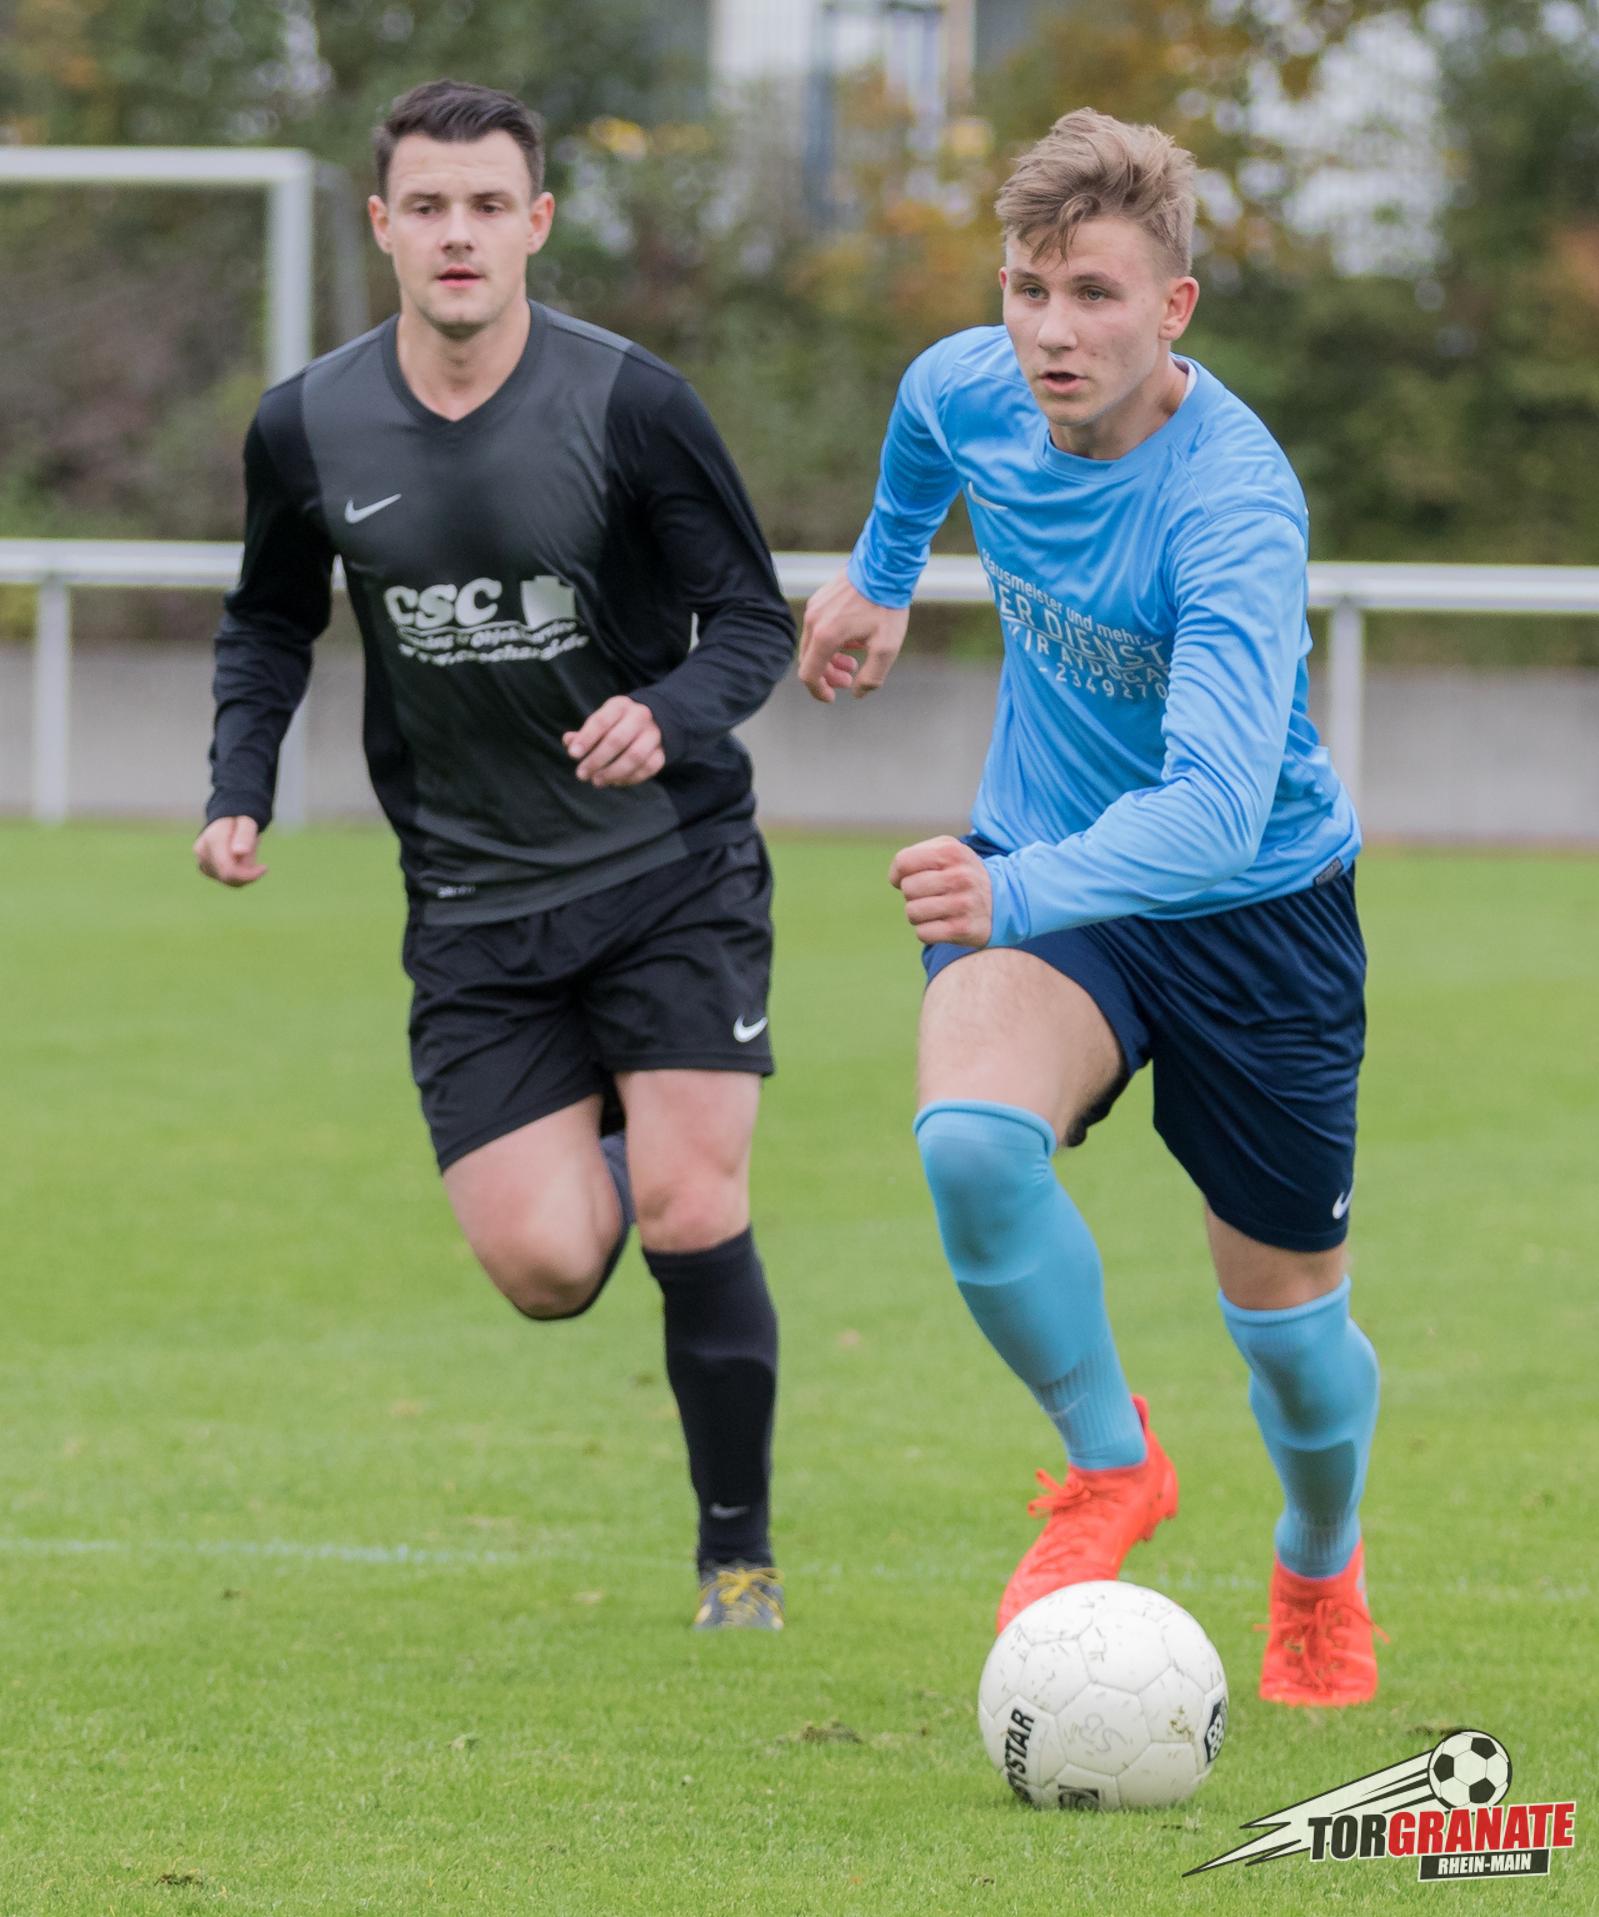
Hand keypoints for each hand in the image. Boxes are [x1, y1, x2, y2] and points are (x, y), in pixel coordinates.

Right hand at [194, 815, 267, 885]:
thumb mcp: (248, 823)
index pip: (229, 870)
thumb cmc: (240, 821)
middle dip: (247, 873)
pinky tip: (240, 860)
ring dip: (243, 872)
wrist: (226, 820)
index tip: (265, 867)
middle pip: (228, 878)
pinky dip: (237, 874)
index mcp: (213, 840)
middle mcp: (203, 852)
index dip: (248, 875)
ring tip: (246, 854)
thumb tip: (239, 852)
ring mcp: (202, 861)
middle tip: (258, 860)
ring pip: (228, 880)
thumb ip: (244, 836)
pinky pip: (225, 879)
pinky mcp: (204, 868)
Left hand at [563, 696, 664, 787]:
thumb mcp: (600, 722)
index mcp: (620, 706)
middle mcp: (640, 716)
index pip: (601, 721)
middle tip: (581, 774)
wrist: (652, 723)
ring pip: (635, 757)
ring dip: (613, 772)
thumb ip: (583, 734)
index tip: (573, 755)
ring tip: (597, 781)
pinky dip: (630, 778)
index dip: (586, 739)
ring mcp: (653, 734)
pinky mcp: (662, 752)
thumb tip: (569, 741)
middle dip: (596, 760)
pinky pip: (648, 768)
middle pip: (617, 740)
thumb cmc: (616, 725)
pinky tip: (615, 782)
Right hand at [798, 569, 908, 703]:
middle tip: (849, 678)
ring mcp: (815, 608)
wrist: (885, 565)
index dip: (818, 691)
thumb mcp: (886, 648)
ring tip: (853, 661)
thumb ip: (872, 677)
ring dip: (830, 658)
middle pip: (810, 660)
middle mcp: (813, 622)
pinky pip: (818, 628)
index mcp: (825, 636)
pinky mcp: (820, 599)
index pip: (809, 674)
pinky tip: (852, 640)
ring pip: (813, 644)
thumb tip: (858, 692)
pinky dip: (830, 642)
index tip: (832, 698)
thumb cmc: (886, 606)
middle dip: (828, 675)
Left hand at [889, 835, 992, 947]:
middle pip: (907, 889)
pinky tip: (942, 924)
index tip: (908, 878)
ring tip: (936, 909)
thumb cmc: (963, 873)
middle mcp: (959, 877)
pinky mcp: (962, 929)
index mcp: (952, 852)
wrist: (1006, 900)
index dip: (898, 873)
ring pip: (912, 912)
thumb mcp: (948, 850)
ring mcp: (962, 904)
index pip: (904, 862)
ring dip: (919, 914)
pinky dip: (927, 931)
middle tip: (931, 894)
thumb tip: (895, 878)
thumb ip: (917, 854)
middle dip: (913, 894)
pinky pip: (923, 933)